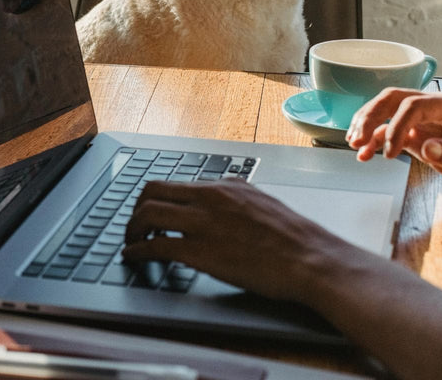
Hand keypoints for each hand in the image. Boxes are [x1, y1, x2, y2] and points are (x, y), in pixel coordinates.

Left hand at [123, 179, 346, 302]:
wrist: (310, 259)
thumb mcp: (261, 201)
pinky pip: (156, 245)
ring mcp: (203, 222)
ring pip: (148, 214)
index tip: (148, 210)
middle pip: (152, 191)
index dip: (153, 198)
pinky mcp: (201, 251)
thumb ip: (235, 195)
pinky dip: (138, 250)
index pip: (173, 182)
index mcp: (224, 186)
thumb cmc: (292, 236)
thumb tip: (221, 194)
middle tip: (133, 225)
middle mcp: (209, 197)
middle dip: (135, 208)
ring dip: (131, 229)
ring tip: (131, 241)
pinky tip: (134, 257)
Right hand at [347, 88, 441, 188]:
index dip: (397, 126)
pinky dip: (375, 141)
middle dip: (371, 116)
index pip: (415, 105)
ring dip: (368, 126)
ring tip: (354, 144)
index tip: (390, 152)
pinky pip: (391, 132)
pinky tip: (364, 154)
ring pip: (387, 111)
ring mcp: (426, 121)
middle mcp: (437, 108)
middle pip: (394, 99)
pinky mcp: (420, 135)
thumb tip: (426, 146)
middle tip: (357, 137)